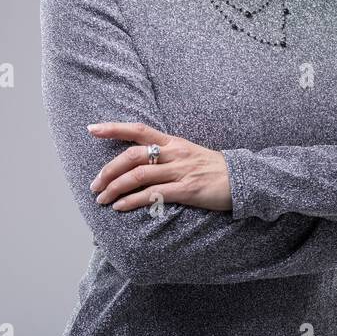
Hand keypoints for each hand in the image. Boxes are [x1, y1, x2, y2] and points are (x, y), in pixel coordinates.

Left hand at [86, 122, 231, 212]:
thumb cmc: (214, 169)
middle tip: (94, 185)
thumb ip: (166, 154)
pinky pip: (152, 194)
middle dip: (108, 171)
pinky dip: (132, 201)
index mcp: (174, 142)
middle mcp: (175, 153)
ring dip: (114, 188)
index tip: (91, 128)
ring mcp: (181, 171)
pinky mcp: (187, 190)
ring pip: (138, 176)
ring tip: (102, 199)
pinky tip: (120, 207)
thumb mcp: (189, 153)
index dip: (113, 128)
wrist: (244, 179)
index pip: (139, 130)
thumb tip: (139, 163)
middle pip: (132, 156)